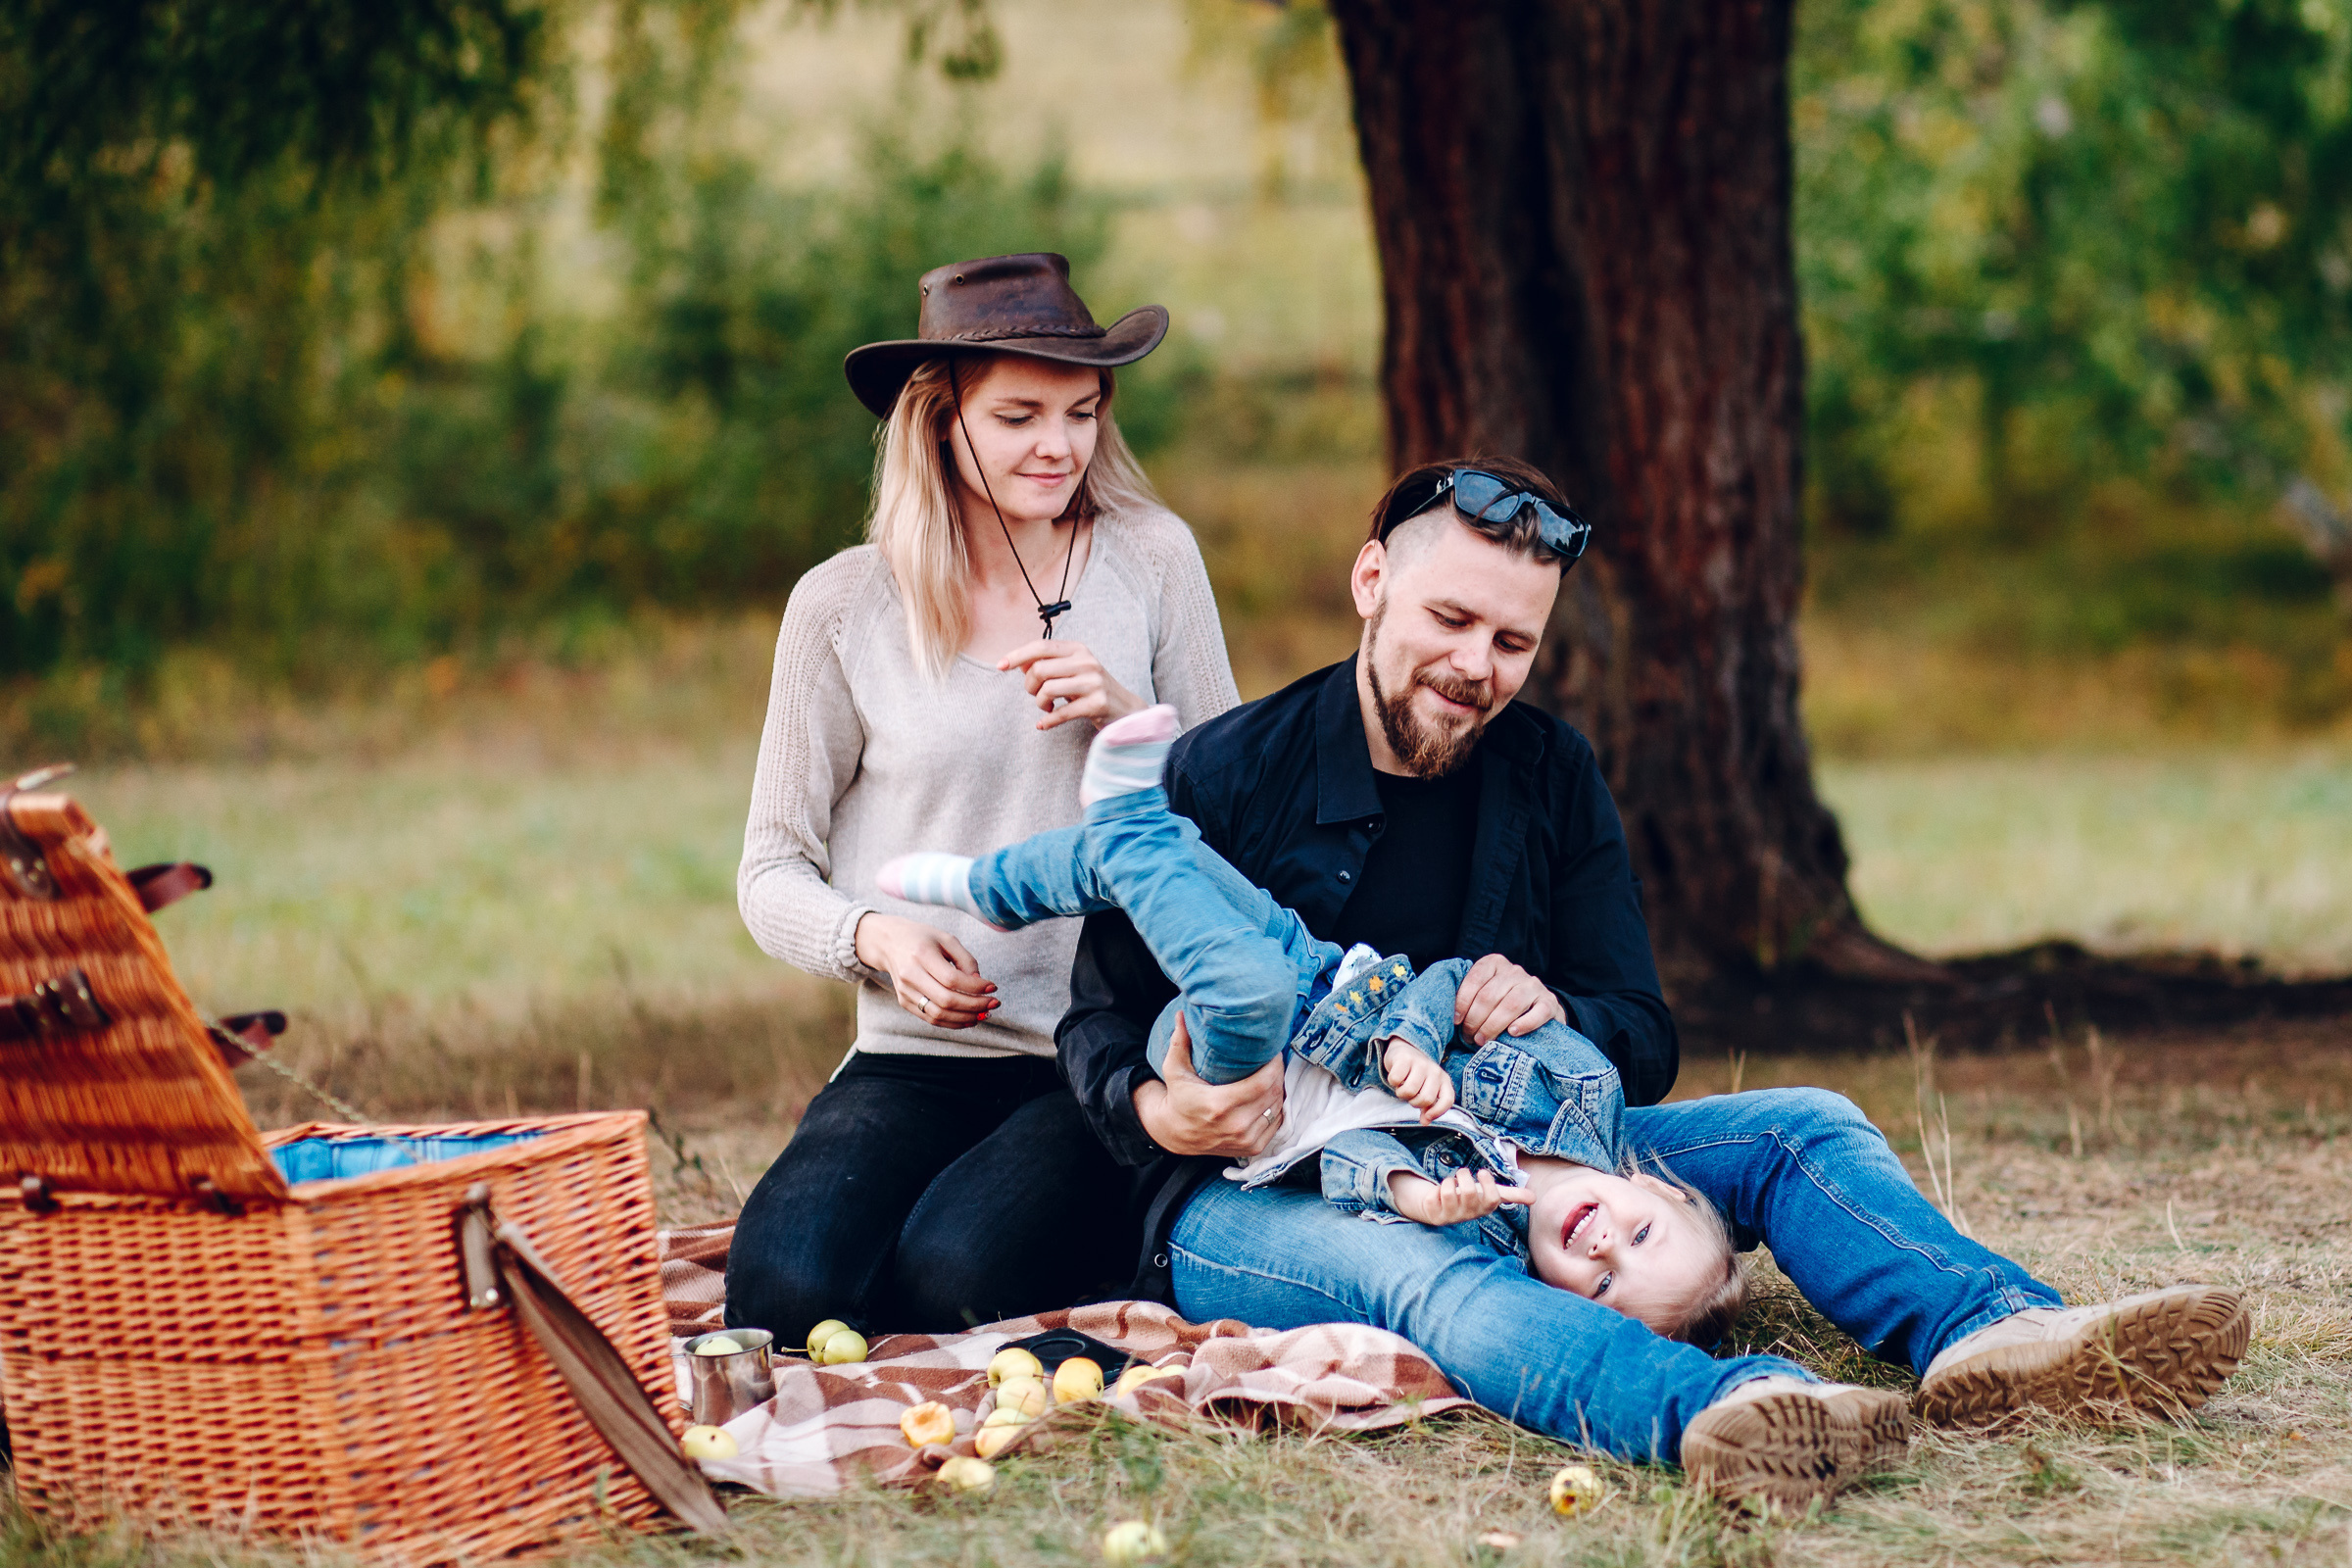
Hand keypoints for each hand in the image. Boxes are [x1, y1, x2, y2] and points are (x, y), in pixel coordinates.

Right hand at [853, 912, 998, 1028]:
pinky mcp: (904, 1002)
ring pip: (938, 1015)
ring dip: (965, 1018)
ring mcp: (905, 992)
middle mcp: (910, 975)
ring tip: (984, 1013)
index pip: (952, 979)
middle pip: (946, 1000)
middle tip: (994, 1004)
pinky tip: (969, 1018)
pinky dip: (952, 1023)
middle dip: (975, 1005)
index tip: (993, 987)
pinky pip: (931, 1019)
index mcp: (921, 955)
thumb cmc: (921, 938)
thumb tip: (980, 984)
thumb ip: (966, 960)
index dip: (975, 987)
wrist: (888, 943)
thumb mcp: (946, 939)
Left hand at [997, 639, 1143, 731]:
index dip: (1017, 655)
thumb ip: (1046, 664)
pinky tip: (1044, 724)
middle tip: (1036, 695)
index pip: (1041, 646)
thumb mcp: (1071, 671)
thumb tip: (1017, 662)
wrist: (1125, 709)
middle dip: (1029, 686)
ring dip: (1039, 703)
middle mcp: (1087, 662)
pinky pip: (1061, 712)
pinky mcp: (1097, 703)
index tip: (1000, 666)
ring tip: (1045, 708)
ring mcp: (1093, 682)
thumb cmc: (1091, 689)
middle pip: (1040, 669)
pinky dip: (1048, 721)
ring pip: (1048, 689)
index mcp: (1078, 649)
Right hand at [1133, 1012, 1285, 1157]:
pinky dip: (1276, 1108)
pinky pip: (1276, 1123)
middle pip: (1273, 1094)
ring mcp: (1245, 1139)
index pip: (1262, 1083)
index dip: (1274, 1065)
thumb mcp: (1174, 1070)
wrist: (1174, 1134)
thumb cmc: (1178, 1098)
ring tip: (1273, 1074)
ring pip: (1277, 1108)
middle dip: (1278, 1074)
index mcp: (1220, 1105)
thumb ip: (1179, 1042)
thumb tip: (1181, 1014)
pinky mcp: (1252, 1148)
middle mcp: (1236, 1126)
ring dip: (1279, 1090)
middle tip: (1275, 1060)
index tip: (1273, 1051)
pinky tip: (1270, 1095)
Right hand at [1381, 1037, 1454, 1122]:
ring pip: (1409, 1091)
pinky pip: (1395, 1080)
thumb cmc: (1417, 1075)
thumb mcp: (1427, 1089)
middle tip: (1410, 1095)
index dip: (1437, 1112)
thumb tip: (1425, 1122)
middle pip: (1425, 1099)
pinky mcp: (1405, 1058)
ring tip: (1402, 1085)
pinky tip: (1396, 1076)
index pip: (1447, 1100)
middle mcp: (1435, 1071)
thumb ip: (1428, 1107)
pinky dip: (1392, 1081)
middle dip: (1413, 1102)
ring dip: (1401, 1093)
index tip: (1425, 1119)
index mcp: (1444, 1080)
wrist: (1406, 1048)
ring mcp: (1420, 1063)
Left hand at [1387, 1168, 1530, 1227]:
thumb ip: (1511, 1195)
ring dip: (1449, 1180)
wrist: (1440, 1206)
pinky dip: (1436, 1188)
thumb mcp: (1489, 1193)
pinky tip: (1438, 1195)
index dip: (1488, 1184)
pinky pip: (1435, 1194)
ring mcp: (1452, 1217)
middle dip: (1463, 1175)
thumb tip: (1535, 1198)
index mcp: (1484, 1208)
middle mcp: (1470, 1215)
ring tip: (1451, 1184)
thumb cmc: (1469, 1197)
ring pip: (1451, 1191)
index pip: (1492, 1199)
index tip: (1482, 1172)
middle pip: (1469, 1191)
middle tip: (1462, 1175)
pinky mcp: (1434, 1215)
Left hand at [1453, 953, 1566, 1045]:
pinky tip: (1512, 1033)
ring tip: (1483, 1040)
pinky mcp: (1549, 1002)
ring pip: (1511, 1004)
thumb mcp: (1485, 994)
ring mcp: (1534, 985)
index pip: (1475, 978)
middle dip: (1475, 1019)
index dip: (1463, 1001)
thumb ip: (1470, 998)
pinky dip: (1524, 1024)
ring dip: (1493, 1025)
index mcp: (1494, 963)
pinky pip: (1537, 1013)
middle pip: (1490, 995)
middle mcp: (1514, 971)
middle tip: (1469, 1037)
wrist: (1538, 1009)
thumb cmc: (1501, 1004)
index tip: (1456, 1021)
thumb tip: (1450, 1018)